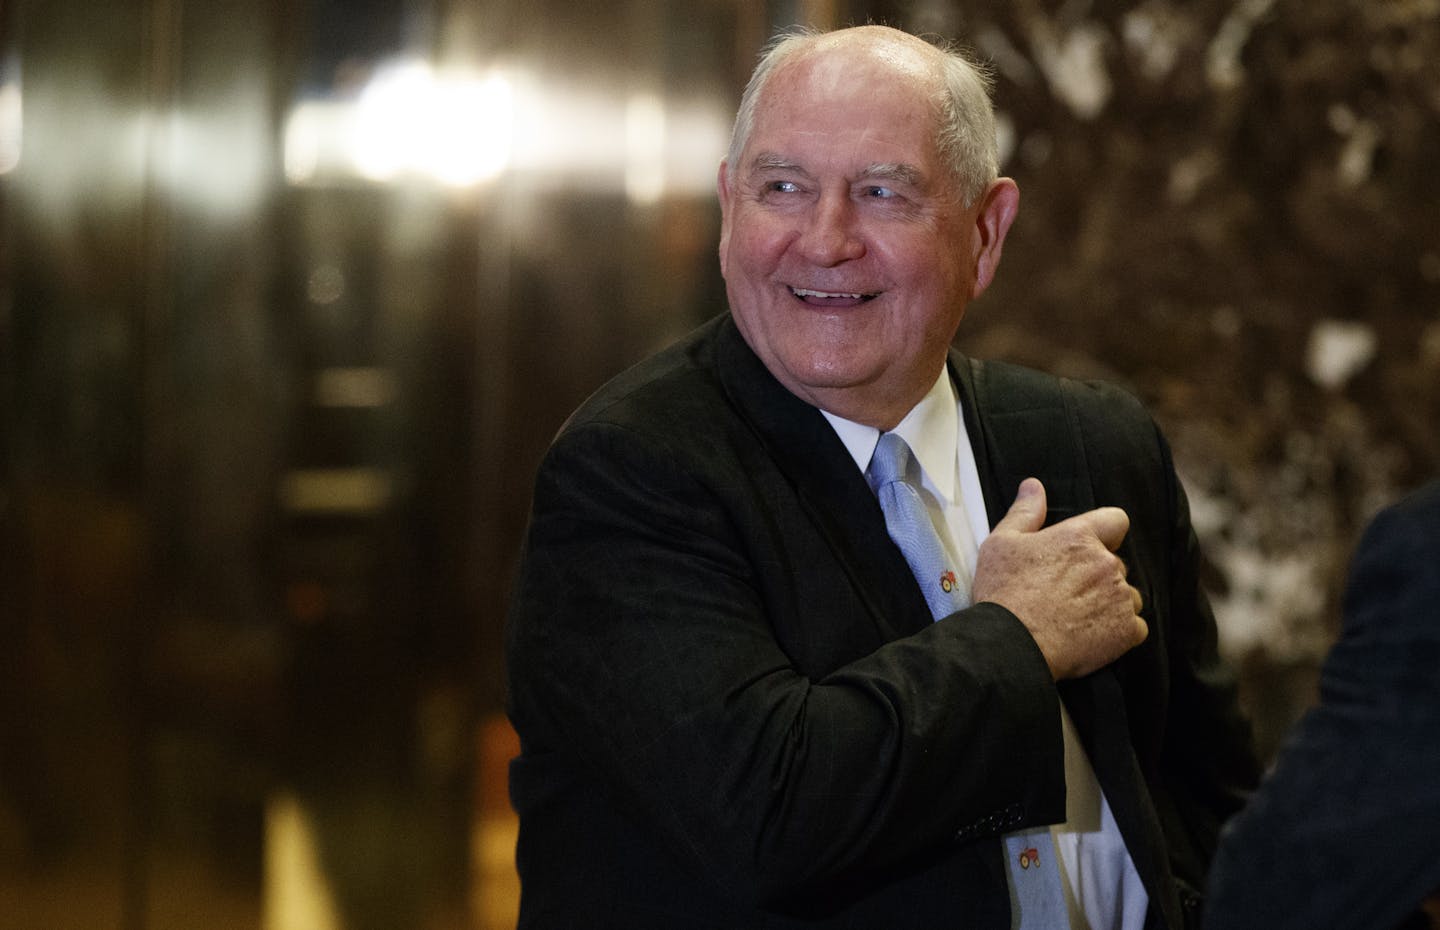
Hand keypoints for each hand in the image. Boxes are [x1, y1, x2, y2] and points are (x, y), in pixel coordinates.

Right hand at [971, 478, 1147, 679]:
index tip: (1086, 549)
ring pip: (1127, 596)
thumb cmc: (1003, 593)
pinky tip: (1092, 637)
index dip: (1104, 534)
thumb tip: (1033, 485)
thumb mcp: (1002, 543)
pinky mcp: (1126, 631)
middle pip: (1116, 564)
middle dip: (1098, 575)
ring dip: (1110, 604)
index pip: (1116, 521)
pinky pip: (1135, 627)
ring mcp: (1120, 598)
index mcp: (1079, 537)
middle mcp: (1106, 563)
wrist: (1010, 645)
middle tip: (1066, 593)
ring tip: (1078, 618)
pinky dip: (1119, 632)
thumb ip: (1025, 512)